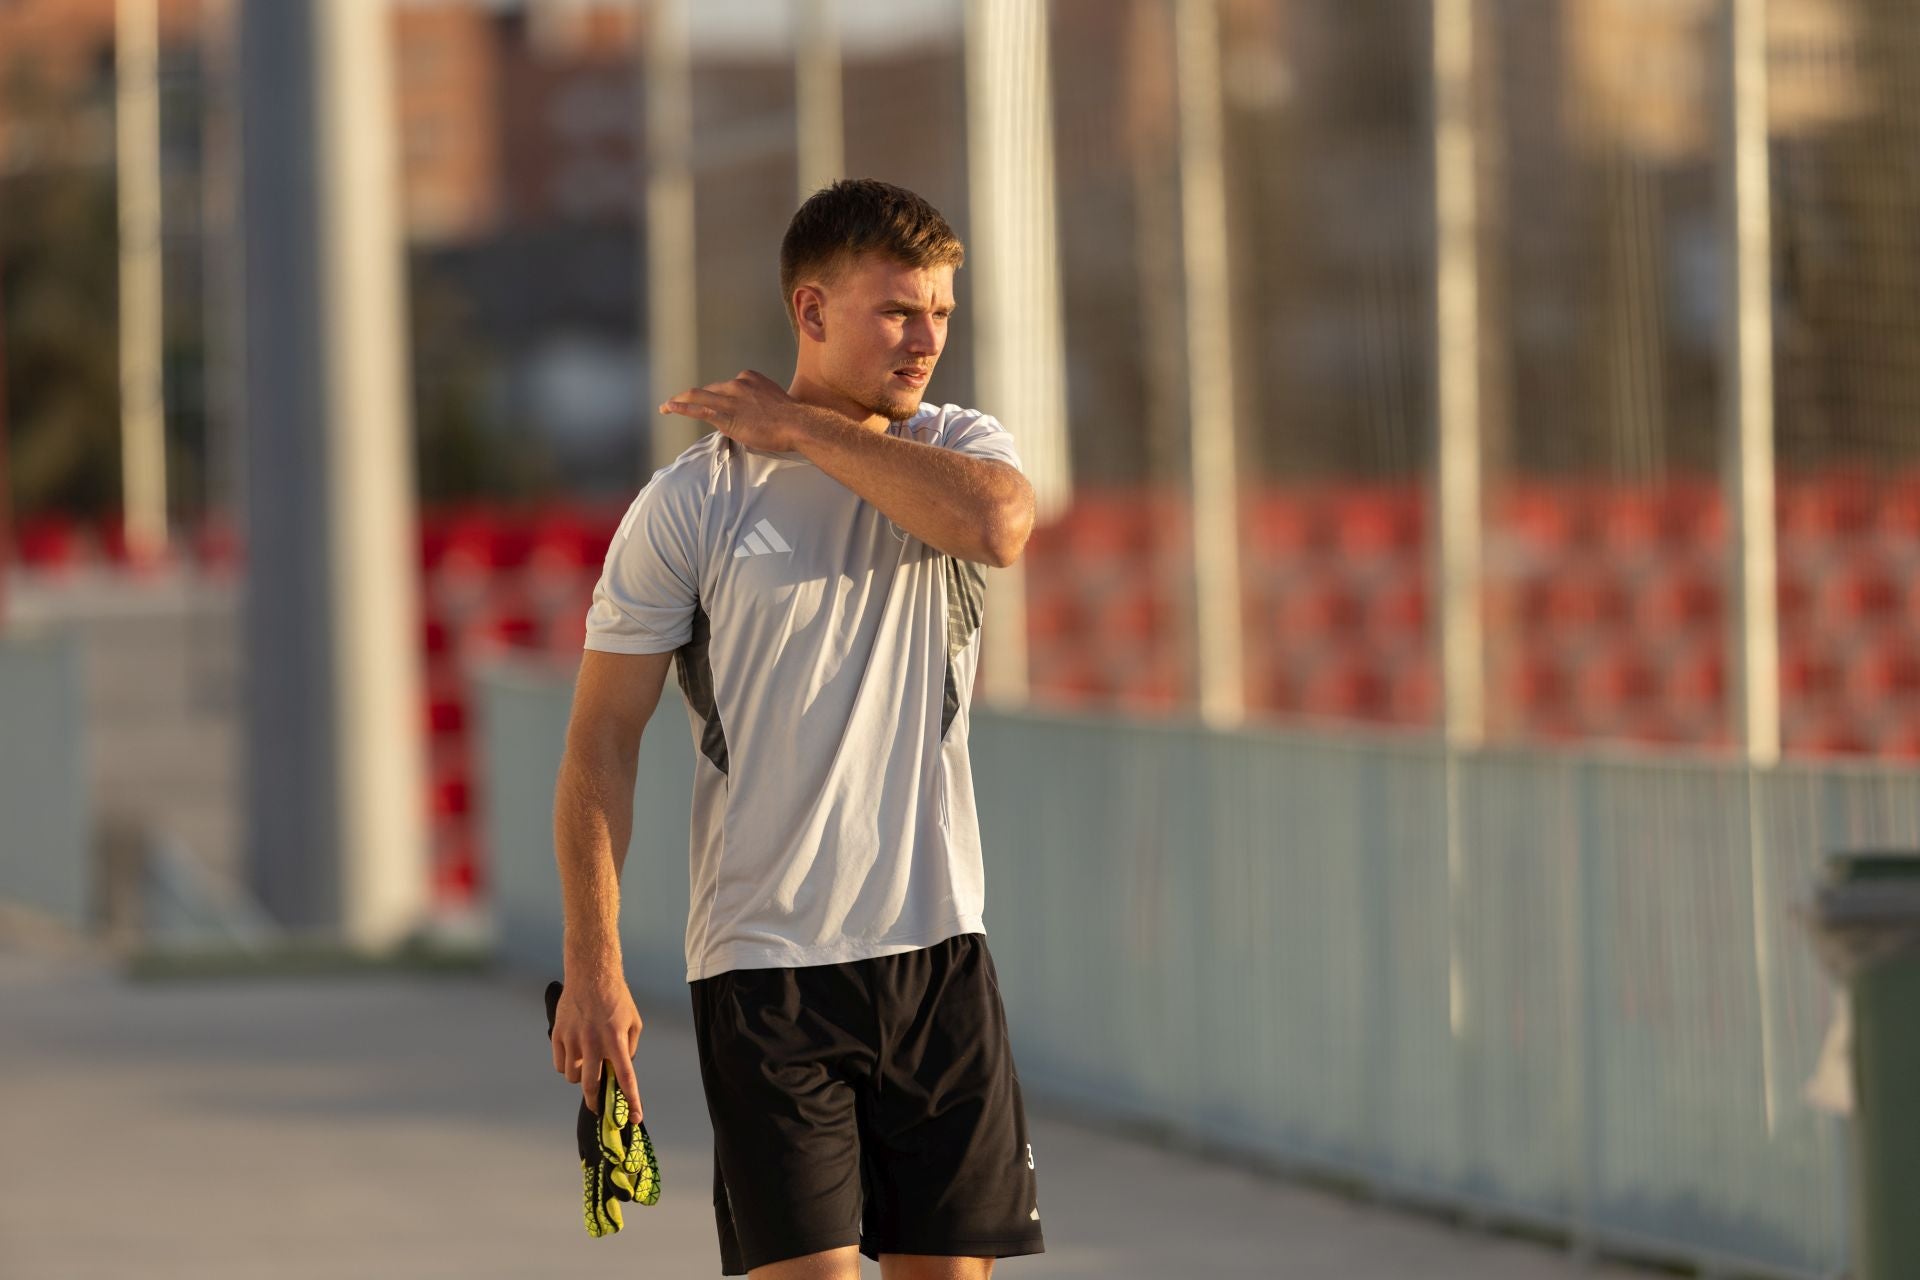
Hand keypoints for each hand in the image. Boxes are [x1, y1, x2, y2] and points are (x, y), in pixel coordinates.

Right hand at [551, 969, 644, 1118]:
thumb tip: (620, 1070)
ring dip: (581, 1078)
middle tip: (598, 1107)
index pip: (626, 1077)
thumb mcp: (634, 1022)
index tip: (635, 1117)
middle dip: (596, 1102)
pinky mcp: (558, 1035)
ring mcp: (573, 1039)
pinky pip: (560, 1065)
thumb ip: (629, 1048)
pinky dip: (567, 1066)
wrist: (591, 974)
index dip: (631, 1100)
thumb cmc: (616, 998)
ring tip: (587, 1064)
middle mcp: (593, 1041)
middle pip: (592, 1085)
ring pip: (573, 1077)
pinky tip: (574, 1056)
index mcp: (616, 1039)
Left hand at [658, 370, 806, 452]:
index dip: (721, 397)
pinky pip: (697, 409)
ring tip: (666, 406)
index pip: (727, 387)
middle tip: (681, 404)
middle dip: (696, 398)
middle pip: (710, 390)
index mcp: (749, 378)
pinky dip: (680, 407)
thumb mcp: (776, 403)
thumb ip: (762, 404)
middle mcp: (737, 384)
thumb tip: (759, 415)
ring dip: (679, 400)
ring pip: (698, 395)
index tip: (719, 407)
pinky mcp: (725, 415)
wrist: (797, 425)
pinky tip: (668, 408)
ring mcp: (729, 398)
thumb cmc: (792, 419)